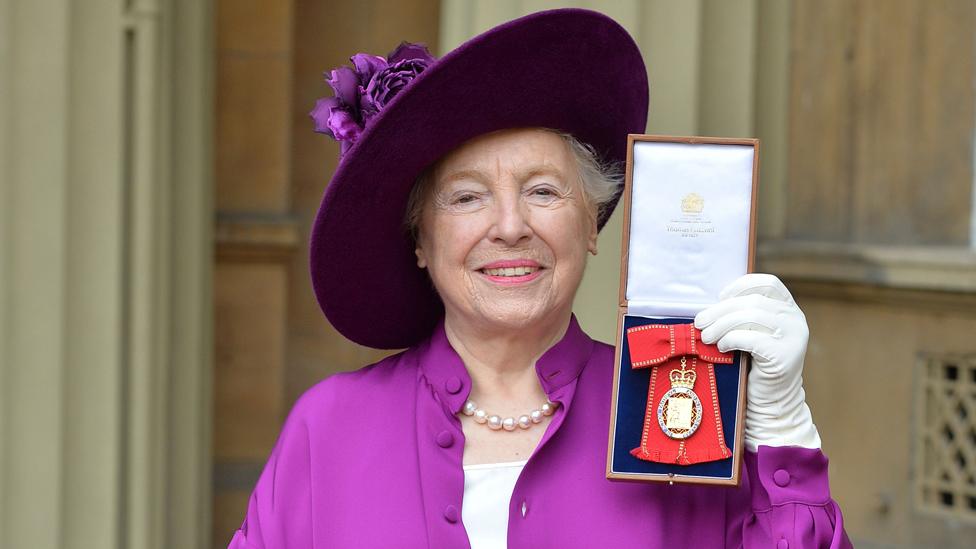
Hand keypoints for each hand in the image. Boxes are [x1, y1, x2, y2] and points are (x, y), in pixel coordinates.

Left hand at [694, 273, 820, 450]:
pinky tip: (721, 346)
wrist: (772, 402)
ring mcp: (794, 337)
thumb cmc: (754, 365)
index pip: (769, 283)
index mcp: (789, 309)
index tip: (720, 297)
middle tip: (699, 322)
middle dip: (721, 310)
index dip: (741, 285)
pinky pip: (752, 338)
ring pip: (751, 317)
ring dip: (721, 325)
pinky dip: (731, 339)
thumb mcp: (751, 334)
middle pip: (753, 301)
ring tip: (705, 336)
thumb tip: (709, 306)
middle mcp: (796, 319)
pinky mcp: (785, 356)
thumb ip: (741, 316)